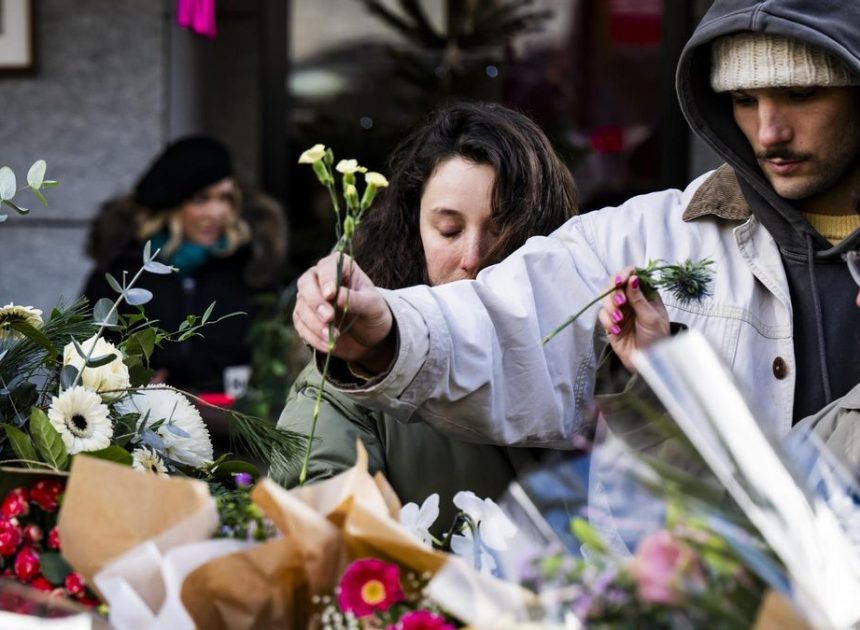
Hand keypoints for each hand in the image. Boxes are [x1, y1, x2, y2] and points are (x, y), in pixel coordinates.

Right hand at [293, 252, 394, 372]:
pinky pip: (300, 325)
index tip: (331, 294)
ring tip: (332, 337)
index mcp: (341, 267)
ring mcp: (310, 298)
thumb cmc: (373, 313)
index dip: (327, 278)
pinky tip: (328, 344)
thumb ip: (357, 300)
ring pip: (301, 306)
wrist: (369, 335)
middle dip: (315, 302)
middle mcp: (321, 279)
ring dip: (314, 323)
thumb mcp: (373, 306)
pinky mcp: (304, 318)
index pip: (327, 266)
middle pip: (306, 283)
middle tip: (329, 317)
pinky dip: (313, 336)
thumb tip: (337, 296)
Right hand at [598, 266, 669, 371]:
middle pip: (615, 284)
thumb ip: (639, 298)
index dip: (625, 274)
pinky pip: (602, 315)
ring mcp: (620, 311)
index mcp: (645, 294)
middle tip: (620, 300)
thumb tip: (633, 277)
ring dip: (610, 306)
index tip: (622, 280)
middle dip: (614, 291)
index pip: (633, 276)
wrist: (649, 362)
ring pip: (606, 298)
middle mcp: (631, 299)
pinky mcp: (610, 323)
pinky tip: (617, 330)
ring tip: (619, 319)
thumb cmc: (657, 339)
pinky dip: (608, 321)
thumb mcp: (651, 317)